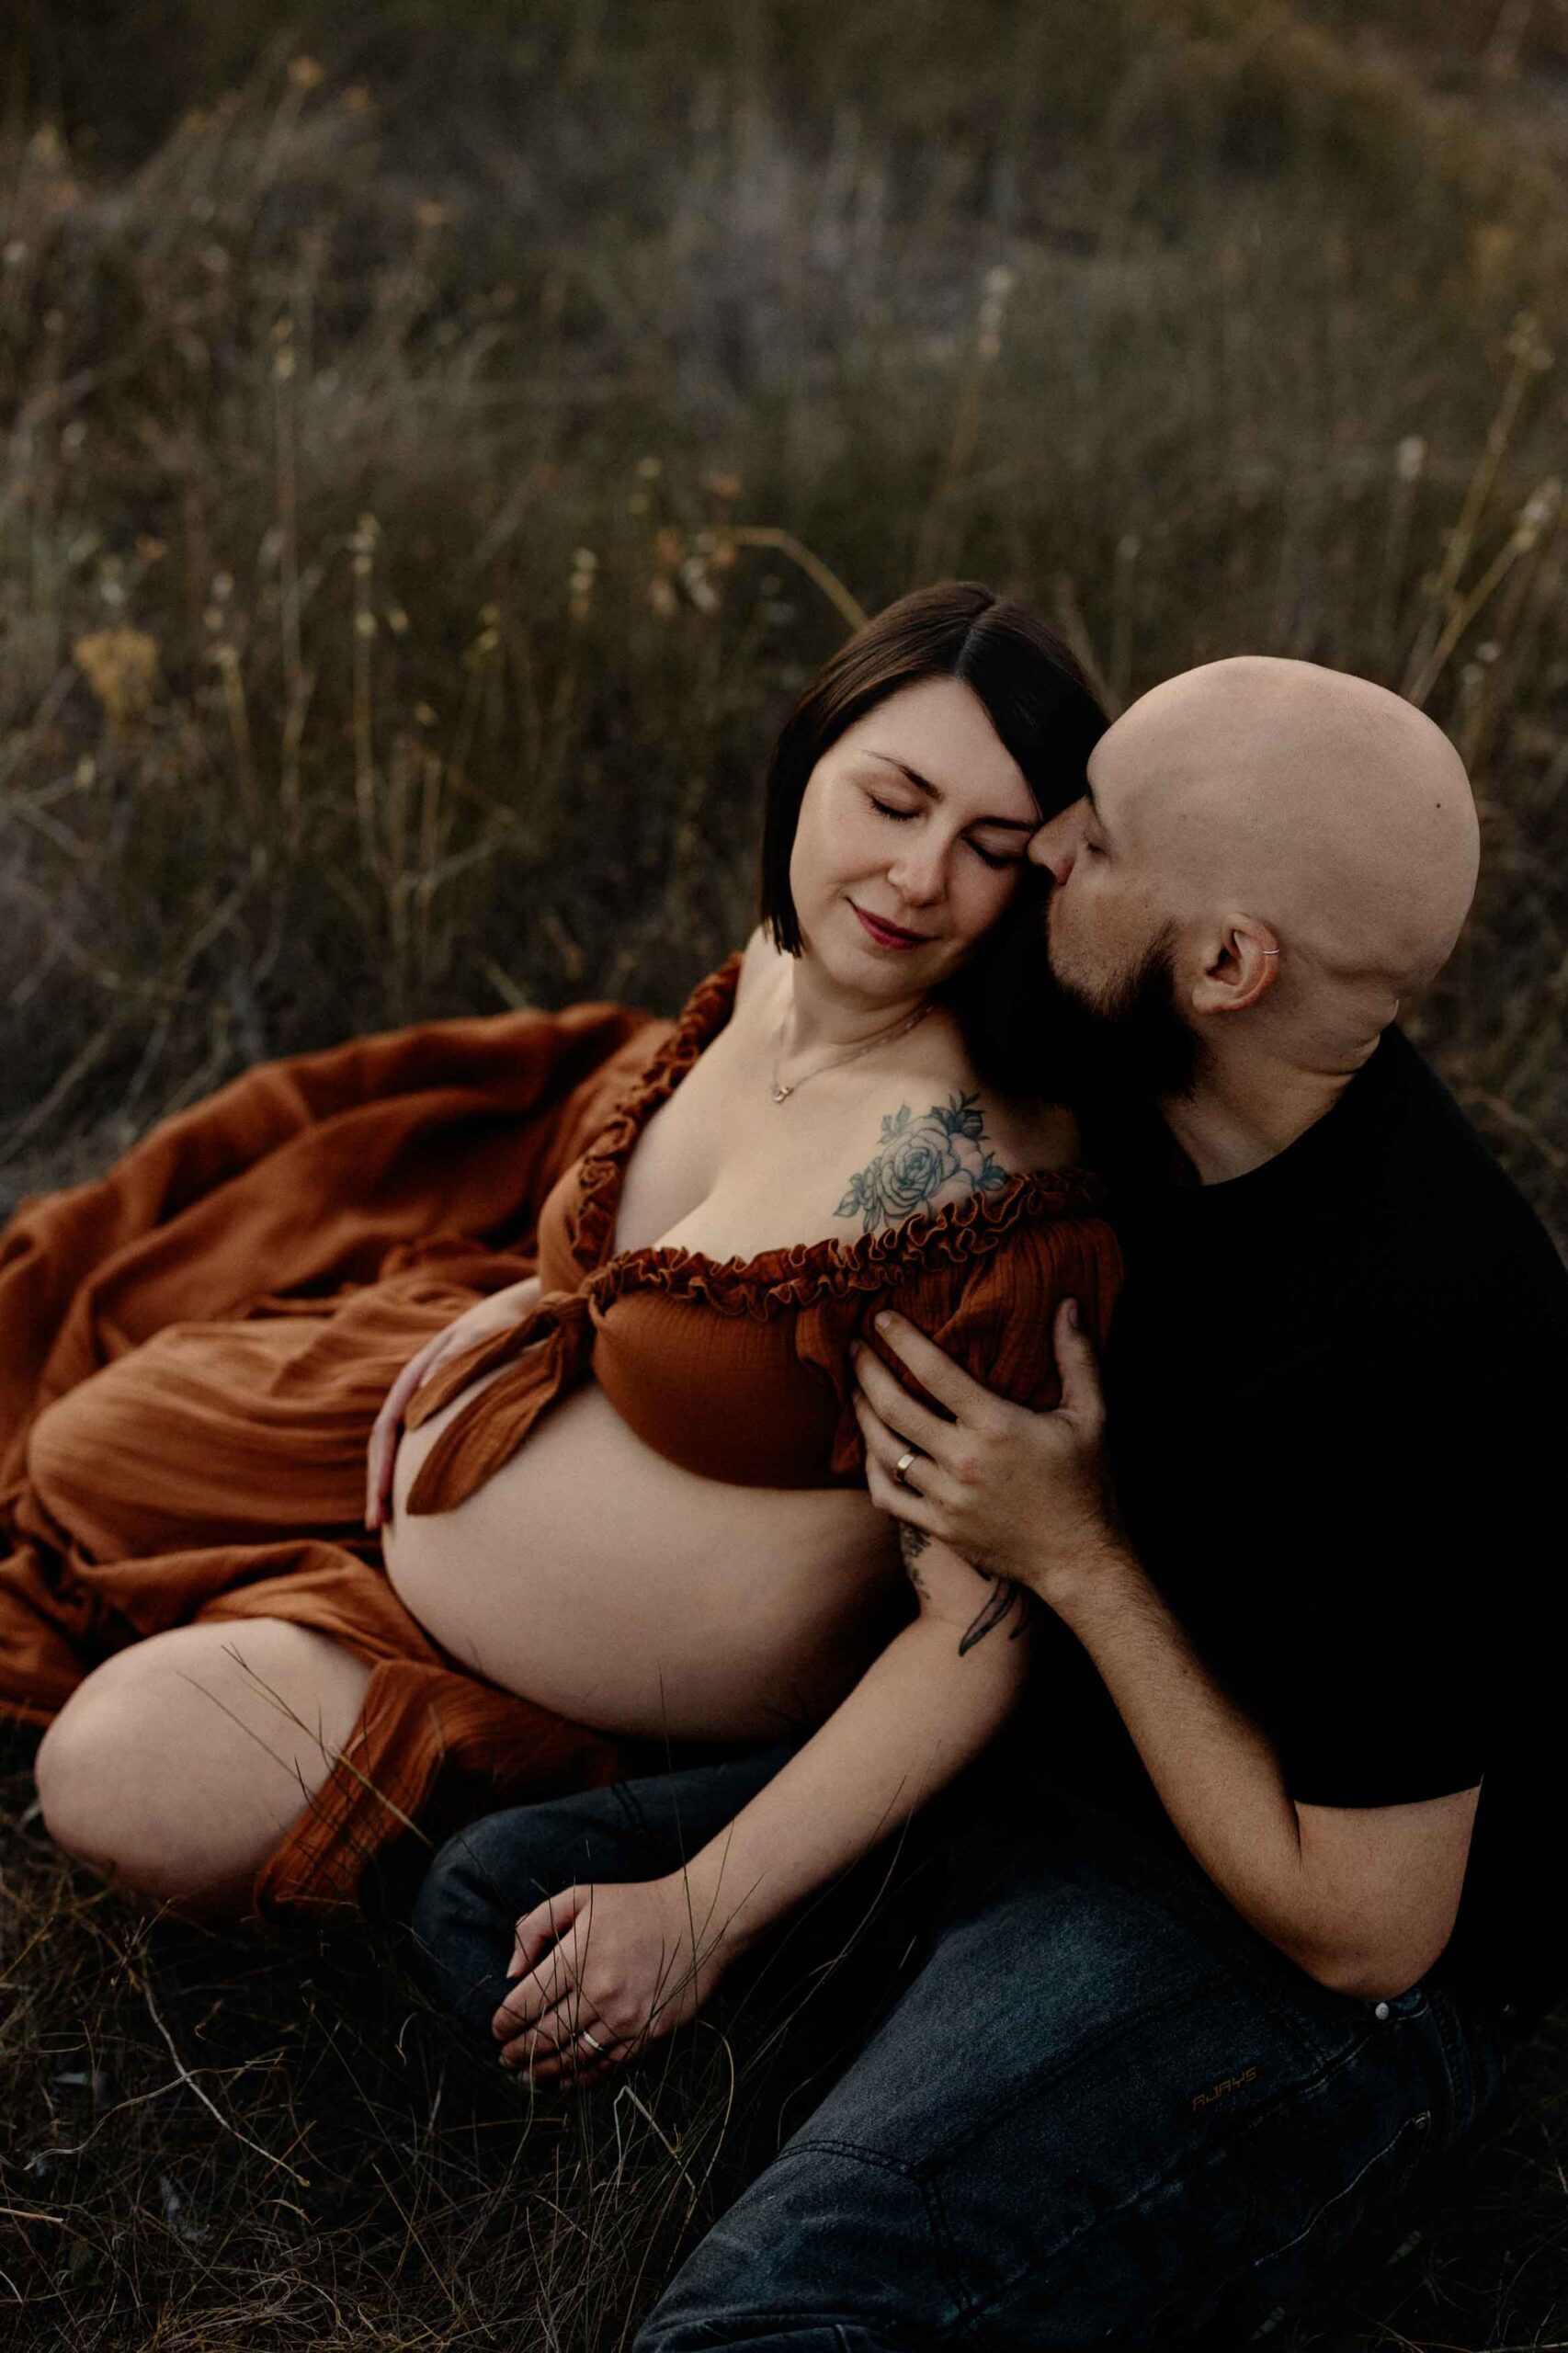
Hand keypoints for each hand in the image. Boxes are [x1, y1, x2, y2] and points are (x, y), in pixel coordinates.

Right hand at [364, 1274, 540, 1528]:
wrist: (519, 1318)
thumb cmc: (503, 1328)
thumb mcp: (483, 1336)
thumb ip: (459, 1355)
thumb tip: (427, 1385)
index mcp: (416, 1377)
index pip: (387, 1429)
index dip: (380, 1467)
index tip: (380, 1500)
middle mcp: (414, 1394)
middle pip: (385, 1446)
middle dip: (376, 1485)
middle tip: (373, 1525)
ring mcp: (427, 1406)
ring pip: (399, 1452)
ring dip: (390, 1486)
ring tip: (386, 1526)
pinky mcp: (444, 1416)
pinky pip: (421, 1450)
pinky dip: (413, 1476)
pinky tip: (420, 1504)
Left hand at [490, 1876, 738, 2086]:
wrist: (699, 1919)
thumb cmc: (636, 1906)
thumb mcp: (581, 1897)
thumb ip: (536, 1926)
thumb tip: (512, 1972)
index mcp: (577, 1958)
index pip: (525, 2004)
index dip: (504, 2023)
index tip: (496, 2030)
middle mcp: (599, 1993)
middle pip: (543, 2037)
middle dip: (517, 2053)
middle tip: (505, 2058)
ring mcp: (625, 2019)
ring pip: (571, 2059)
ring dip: (542, 2071)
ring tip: (526, 2075)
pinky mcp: (648, 2035)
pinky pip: (606, 2067)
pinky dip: (579, 2079)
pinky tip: (563, 2079)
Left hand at [852, 1299, 1124, 1604]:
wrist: (1080, 1558)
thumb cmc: (1086, 1483)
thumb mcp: (1092, 1416)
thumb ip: (1077, 1357)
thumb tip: (1068, 1304)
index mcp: (997, 1426)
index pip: (935, 1372)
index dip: (903, 1341)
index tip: (881, 1319)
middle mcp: (965, 1461)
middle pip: (894, 1408)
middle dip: (867, 1373)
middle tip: (855, 1349)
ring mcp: (947, 1498)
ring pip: (885, 1450)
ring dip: (863, 1416)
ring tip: (857, 1390)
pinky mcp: (939, 1527)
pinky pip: (887, 1495)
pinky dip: (871, 1469)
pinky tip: (871, 1447)